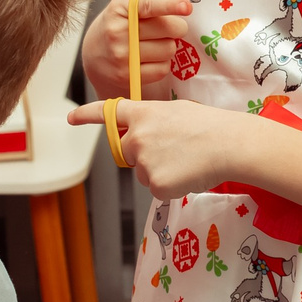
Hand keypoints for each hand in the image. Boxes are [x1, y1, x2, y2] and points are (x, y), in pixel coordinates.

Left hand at [69, 94, 244, 200]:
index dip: (87, 115)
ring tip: (187, 160)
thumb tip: (146, 136)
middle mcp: (137, 136)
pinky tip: (189, 173)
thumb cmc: (210, 127)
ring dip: (161, 171)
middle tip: (172, 150)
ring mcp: (144, 161)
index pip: (108, 113)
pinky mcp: (156, 184)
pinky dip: (173, 186)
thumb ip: (153, 121)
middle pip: (126, 152)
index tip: (71, 117)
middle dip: (142, 154)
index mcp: (143, 113)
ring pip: (144, 173)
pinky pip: (158, 189)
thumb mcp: (177, 112)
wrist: (230, 145)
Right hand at [81, 0, 194, 100]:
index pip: (148, 5)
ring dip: (168, 46)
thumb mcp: (128, 6)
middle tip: (169, 28)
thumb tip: (181, 4)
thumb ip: (153, 1)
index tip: (186, 7)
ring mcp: (122, 56)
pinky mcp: (128, 77)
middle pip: (169, 28)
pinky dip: (162, 63)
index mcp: (119, 8)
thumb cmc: (118, 25)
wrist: (95, 56)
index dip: (170, 5)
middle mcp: (118, 31)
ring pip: (169, 49)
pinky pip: (163, 69)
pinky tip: (150, 59)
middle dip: (177, 27)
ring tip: (154, 44)